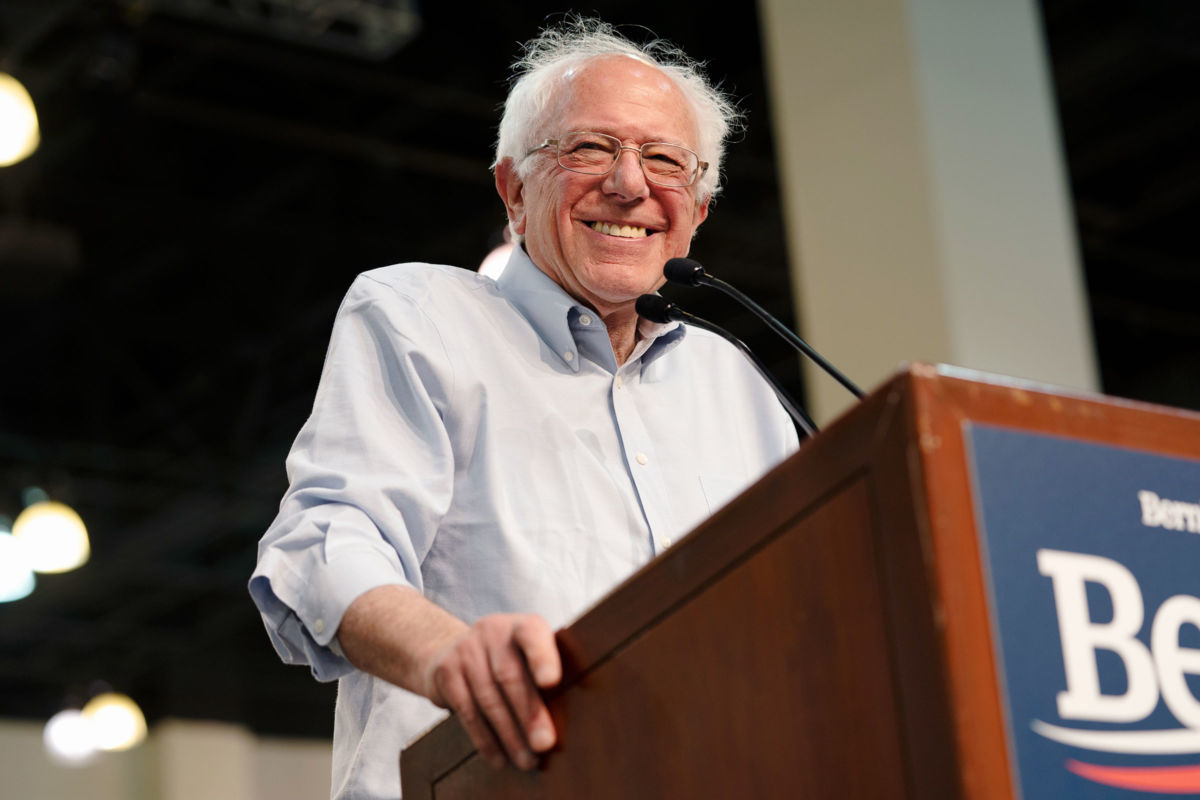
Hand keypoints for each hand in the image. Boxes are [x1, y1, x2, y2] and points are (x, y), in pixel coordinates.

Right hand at [421, 614, 560, 769]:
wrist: (450, 651)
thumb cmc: (509, 661)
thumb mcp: (528, 656)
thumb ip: (547, 676)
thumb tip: (574, 721)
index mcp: (523, 626)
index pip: (532, 635)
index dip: (542, 657)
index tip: (551, 682)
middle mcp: (493, 631)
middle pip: (510, 675)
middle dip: (529, 714)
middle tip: (544, 744)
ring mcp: (466, 649)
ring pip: (488, 698)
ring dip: (509, 735)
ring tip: (527, 761)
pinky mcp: (446, 672)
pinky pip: (467, 711)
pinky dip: (485, 739)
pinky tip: (499, 759)